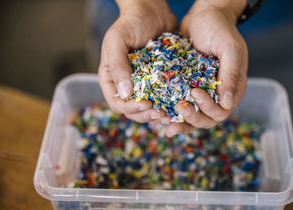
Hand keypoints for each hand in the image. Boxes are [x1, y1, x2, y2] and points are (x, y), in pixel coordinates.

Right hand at [98, 0, 175, 123]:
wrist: (153, 11)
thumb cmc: (131, 22)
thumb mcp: (117, 39)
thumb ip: (117, 65)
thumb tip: (125, 93)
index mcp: (112, 79)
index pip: (117, 103)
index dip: (130, 108)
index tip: (146, 105)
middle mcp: (127, 85)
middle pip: (134, 111)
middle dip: (147, 115)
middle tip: (162, 114)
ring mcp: (144, 85)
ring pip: (149, 109)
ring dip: (159, 115)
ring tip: (172, 114)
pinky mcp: (159, 82)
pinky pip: (164, 99)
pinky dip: (170, 106)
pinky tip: (180, 106)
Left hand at [166, 0, 247, 136]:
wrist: (203, 15)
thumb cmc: (220, 28)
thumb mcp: (229, 48)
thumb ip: (231, 74)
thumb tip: (227, 103)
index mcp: (232, 88)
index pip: (222, 111)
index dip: (208, 108)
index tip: (195, 92)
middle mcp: (218, 95)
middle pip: (207, 119)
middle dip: (193, 117)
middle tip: (179, 107)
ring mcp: (202, 93)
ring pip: (193, 117)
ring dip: (180, 121)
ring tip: (165, 119)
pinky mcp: (186, 88)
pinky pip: (180, 105)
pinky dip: (171, 112)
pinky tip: (159, 113)